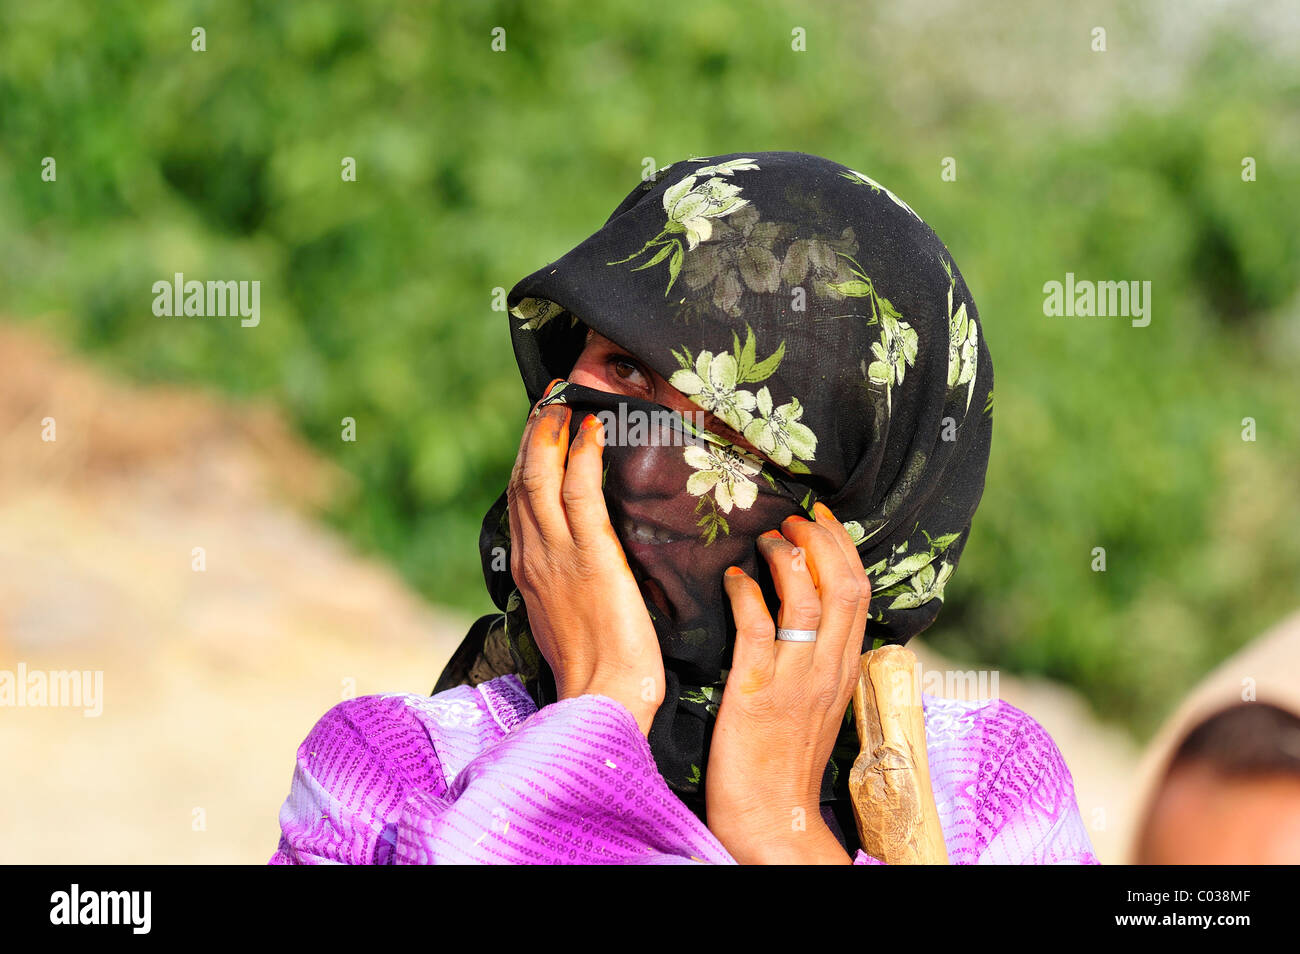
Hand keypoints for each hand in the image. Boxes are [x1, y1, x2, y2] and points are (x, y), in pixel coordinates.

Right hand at [506, 389, 664, 735]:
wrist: (602, 697)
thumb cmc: (597, 670)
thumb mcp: (568, 619)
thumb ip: (567, 584)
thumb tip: (584, 563)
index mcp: (527, 571)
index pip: (520, 503)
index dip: (528, 461)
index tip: (540, 431)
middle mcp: (534, 556)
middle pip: (524, 480)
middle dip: (534, 435)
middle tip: (548, 399)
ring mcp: (558, 554)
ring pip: (542, 478)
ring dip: (551, 433)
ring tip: (564, 402)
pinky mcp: (591, 556)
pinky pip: (580, 493)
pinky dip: (582, 455)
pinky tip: (592, 429)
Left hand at [705, 502, 871, 863]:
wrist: (774, 819)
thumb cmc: (786, 761)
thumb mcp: (818, 704)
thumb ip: (819, 660)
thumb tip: (807, 614)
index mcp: (845, 669)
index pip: (859, 593)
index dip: (841, 548)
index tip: (820, 519)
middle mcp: (828, 670)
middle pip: (843, 587)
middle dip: (821, 540)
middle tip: (793, 518)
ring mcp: (794, 682)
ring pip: (808, 601)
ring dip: (787, 558)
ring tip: (766, 538)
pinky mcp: (755, 695)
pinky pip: (758, 629)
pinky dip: (746, 594)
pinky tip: (731, 578)